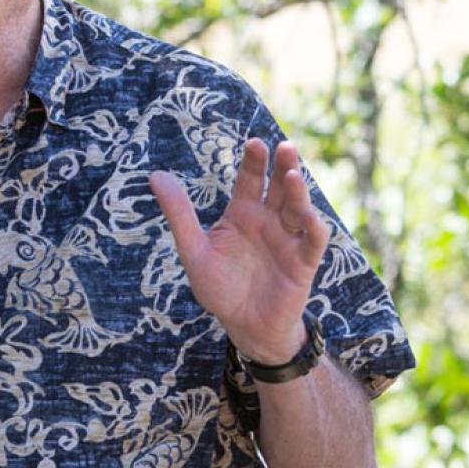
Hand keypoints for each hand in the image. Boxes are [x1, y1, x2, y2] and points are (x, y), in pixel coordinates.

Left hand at [150, 139, 328, 363]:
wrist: (243, 326)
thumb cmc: (219, 287)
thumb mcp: (194, 250)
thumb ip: (179, 214)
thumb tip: (155, 174)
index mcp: (242, 213)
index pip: (250, 179)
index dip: (254, 161)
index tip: (254, 142)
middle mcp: (268, 221)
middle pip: (279, 187)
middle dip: (283, 166)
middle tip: (284, 146)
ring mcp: (288, 240)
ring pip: (298, 208)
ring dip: (298, 192)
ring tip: (292, 176)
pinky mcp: (302, 263)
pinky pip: (312, 241)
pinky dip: (313, 227)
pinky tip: (309, 216)